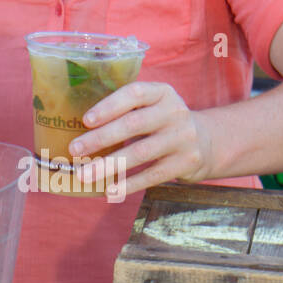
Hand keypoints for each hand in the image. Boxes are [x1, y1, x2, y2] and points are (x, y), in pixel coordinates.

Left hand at [67, 80, 212, 195]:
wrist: (206, 141)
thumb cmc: (163, 123)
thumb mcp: (153, 107)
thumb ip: (127, 111)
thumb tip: (79, 130)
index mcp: (162, 92)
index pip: (134, 93)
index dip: (109, 106)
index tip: (85, 120)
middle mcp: (175, 112)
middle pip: (134, 124)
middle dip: (101, 138)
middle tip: (75, 149)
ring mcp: (183, 137)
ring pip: (141, 152)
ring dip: (110, 165)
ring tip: (85, 175)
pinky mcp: (187, 162)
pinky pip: (153, 175)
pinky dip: (129, 184)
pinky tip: (109, 190)